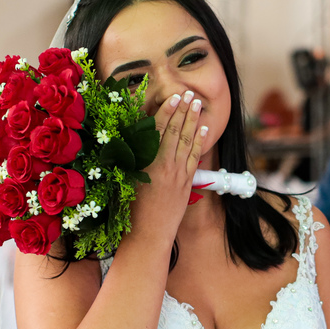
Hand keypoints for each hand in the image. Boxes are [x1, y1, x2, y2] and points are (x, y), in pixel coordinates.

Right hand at [130, 90, 207, 236]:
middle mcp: (165, 166)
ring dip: (193, 121)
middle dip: (183, 111)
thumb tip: (136, 136)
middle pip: (176, 132)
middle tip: (189, 94)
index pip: (159, 130)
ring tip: (197, 105)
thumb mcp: (125, 179)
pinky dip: (200, 142)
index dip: (167, 112)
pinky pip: (195, 157)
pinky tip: (204, 130)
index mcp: (147, 163)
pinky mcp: (186, 183)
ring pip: (188, 142)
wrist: (148, 235)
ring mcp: (179, 174)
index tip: (174, 97)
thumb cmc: (129, 210)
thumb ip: (133, 157)